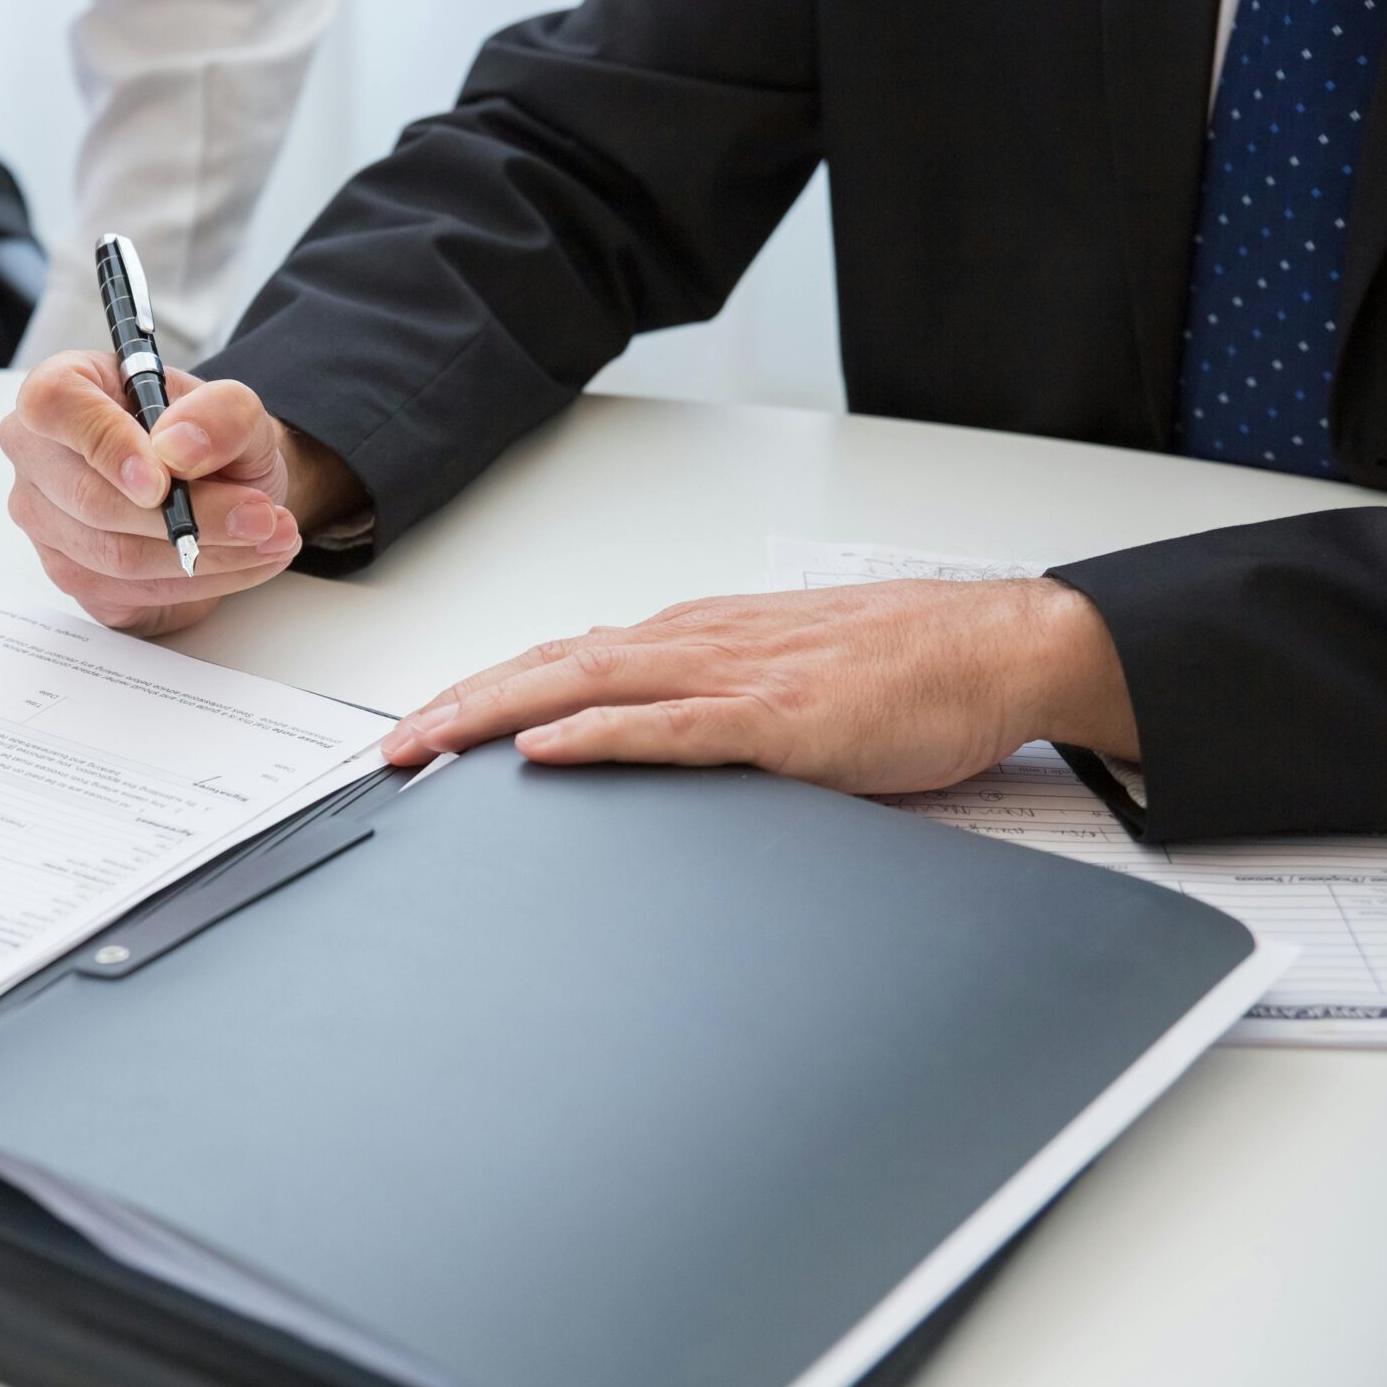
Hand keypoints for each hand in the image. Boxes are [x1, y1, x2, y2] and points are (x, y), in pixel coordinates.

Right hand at [0, 350, 362, 635]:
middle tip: (261, 516)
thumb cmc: (208, 438)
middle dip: (190, 516)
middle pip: (91, 499)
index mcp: (62, 391)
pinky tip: (244, 560)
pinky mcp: (74, 577)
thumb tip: (179, 449)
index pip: (54, 407)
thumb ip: (219, 414)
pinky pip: (132, 592)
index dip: (106, 445)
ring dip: (207, 554)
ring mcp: (47, 524)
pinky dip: (200, 581)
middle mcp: (39, 458)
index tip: (164, 480)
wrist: (223, 485)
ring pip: (117, 556)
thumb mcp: (237, 409)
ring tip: (269, 535)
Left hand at [377, 578, 1138, 791]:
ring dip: (494, 714)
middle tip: (389, 750)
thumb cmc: (903, 668)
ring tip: (427, 745)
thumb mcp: (780, 677)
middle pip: (548, 666)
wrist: (997, 647)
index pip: (562, 659)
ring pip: (585, 684)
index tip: (421, 727)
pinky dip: (598, 735)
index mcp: (694, 636)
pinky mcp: (779, 719)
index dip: (481, 689)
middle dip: (458, 707)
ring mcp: (734, 676)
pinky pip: (669, 727)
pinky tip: (544, 748)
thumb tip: (634, 732)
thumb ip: (706, 701)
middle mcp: (696, 643)